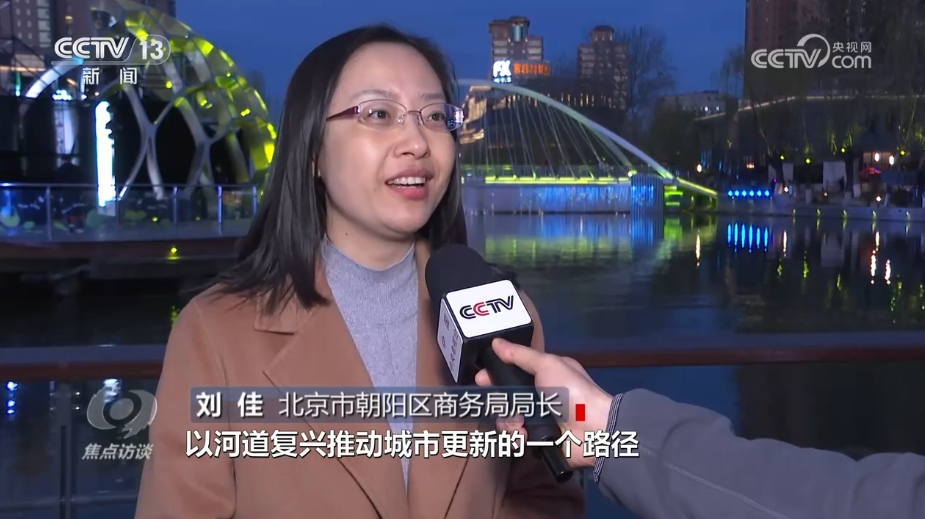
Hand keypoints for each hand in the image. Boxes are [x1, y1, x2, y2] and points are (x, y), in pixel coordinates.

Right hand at [475, 338, 613, 468]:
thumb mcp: (547, 365)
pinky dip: (517, 438)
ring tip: (521, 424)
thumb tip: (496, 342)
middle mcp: (537, 398)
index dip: (493, 376)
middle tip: (505, 406)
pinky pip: (515, 439)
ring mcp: (536, 421)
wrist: (594, 429)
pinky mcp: (537, 442)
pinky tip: (524, 436)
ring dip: (509, 422)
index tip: (481, 379)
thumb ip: (520, 355)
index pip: (510, 374)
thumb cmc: (571, 391)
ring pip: (506, 420)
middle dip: (501, 404)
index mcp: (542, 377)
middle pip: (504, 399)